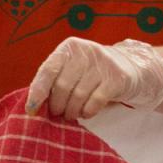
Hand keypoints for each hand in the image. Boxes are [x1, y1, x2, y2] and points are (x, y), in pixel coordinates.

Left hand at [25, 37, 162, 120]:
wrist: (131, 67)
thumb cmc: (91, 72)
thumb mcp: (73, 68)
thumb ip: (54, 80)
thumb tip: (33, 106)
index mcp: (69, 47)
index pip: (48, 69)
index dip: (37, 91)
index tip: (31, 109)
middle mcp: (85, 52)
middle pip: (62, 86)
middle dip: (57, 105)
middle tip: (57, 114)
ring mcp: (103, 64)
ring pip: (78, 96)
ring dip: (71, 111)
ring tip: (71, 115)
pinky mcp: (117, 79)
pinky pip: (95, 101)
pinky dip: (87, 112)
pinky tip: (86, 114)